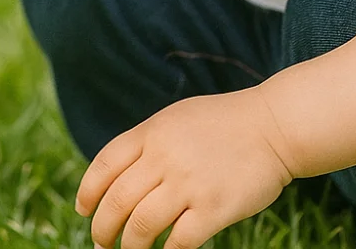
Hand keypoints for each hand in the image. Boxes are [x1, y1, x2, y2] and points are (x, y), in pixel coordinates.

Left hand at [74, 87, 294, 248]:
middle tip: (100, 243)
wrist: (272, 127)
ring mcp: (188, 183)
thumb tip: (118, 174)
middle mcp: (164, 157)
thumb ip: (147, 142)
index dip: (88, 191)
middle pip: (117, 200)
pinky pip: (180, 241)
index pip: (105, 165)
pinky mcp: (214, 208)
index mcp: (151, 133)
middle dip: (103, 228)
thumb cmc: (222, 124)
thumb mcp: (174, 119)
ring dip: (129, 245)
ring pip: (142, 225)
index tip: (83, 209)